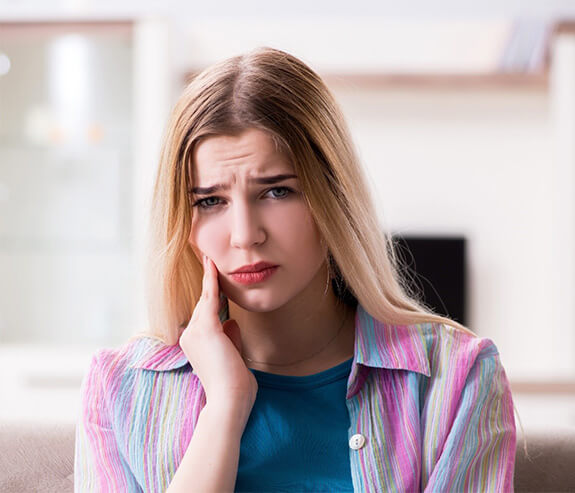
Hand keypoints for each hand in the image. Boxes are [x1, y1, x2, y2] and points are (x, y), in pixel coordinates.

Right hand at [179, 256, 257, 416]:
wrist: (230, 401)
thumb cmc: (235, 386)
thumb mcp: (233, 358)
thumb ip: (231, 339)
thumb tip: (231, 322)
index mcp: (195, 345)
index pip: (204, 316)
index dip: (209, 297)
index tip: (212, 279)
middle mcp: (190, 336)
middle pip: (203, 306)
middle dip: (210, 286)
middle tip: (211, 261)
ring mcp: (195, 332)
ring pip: (205, 301)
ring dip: (210, 279)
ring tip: (210, 258)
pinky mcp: (206, 329)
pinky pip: (210, 298)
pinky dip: (211, 281)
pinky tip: (212, 265)